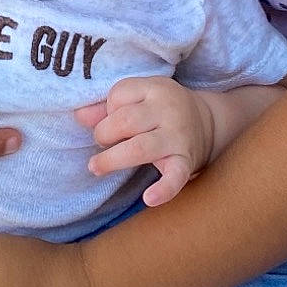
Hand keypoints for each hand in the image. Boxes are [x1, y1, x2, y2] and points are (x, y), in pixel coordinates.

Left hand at [75, 74, 219, 207]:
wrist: (207, 123)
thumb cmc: (160, 111)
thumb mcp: (139, 99)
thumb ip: (107, 107)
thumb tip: (79, 116)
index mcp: (155, 88)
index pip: (119, 94)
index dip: (107, 109)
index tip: (111, 118)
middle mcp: (168, 109)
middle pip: (125, 121)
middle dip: (104, 134)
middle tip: (102, 143)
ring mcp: (178, 136)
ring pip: (140, 148)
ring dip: (112, 159)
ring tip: (96, 167)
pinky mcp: (186, 161)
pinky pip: (176, 177)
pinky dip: (163, 189)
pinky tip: (149, 199)